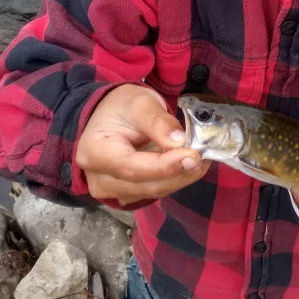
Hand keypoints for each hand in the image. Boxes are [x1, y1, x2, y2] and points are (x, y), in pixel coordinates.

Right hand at [75, 85, 209, 205]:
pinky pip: (156, 190)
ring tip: (200, 155)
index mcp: (94, 152)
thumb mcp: (140, 103)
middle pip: (145, 184)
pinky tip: (188, 162)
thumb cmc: (122, 107)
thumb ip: (158, 122)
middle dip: (179, 171)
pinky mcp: (128, 195)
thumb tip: (179, 141)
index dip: (164, 166)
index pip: (131, 167)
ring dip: (181, 175)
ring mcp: (113, 191)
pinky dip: (176, 177)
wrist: (112, 117)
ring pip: (154, 191)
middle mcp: (99, 179)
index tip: (192, 156)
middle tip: (204, 153)